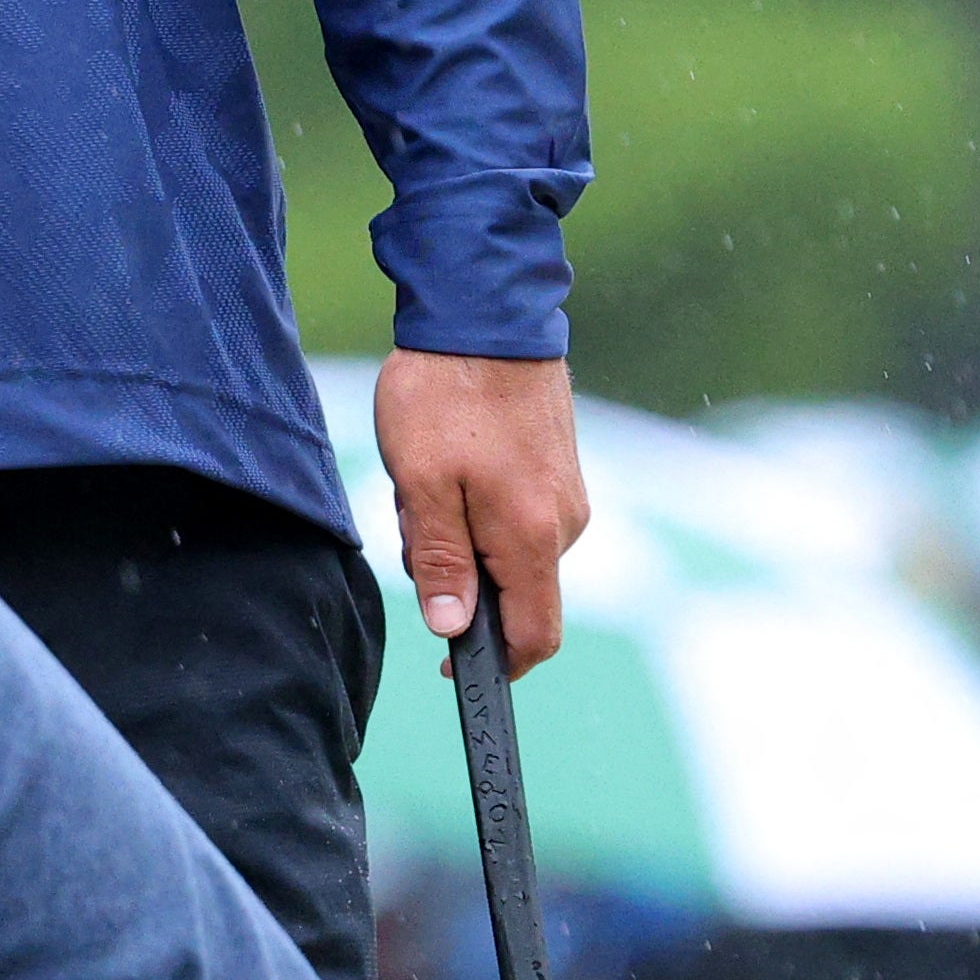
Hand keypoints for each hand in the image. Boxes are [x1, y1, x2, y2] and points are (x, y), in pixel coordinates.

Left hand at [376, 350, 587, 666]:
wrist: (485, 314)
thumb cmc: (445, 395)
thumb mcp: (422, 484)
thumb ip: (441, 562)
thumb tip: (452, 629)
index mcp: (533, 537)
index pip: (536, 636)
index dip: (497, 666)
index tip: (449, 665)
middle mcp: (564, 523)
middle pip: (515, 593)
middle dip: (459, 578)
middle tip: (412, 518)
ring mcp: (567, 494)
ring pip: (510, 552)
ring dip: (462, 536)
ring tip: (425, 479)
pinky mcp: (559, 470)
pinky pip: (518, 517)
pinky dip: (476, 509)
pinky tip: (448, 464)